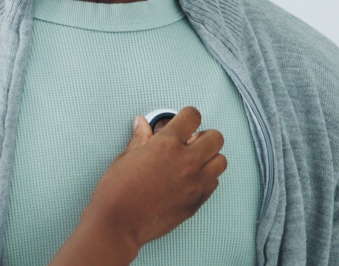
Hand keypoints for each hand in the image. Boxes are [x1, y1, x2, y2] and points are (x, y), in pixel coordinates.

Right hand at [52, 107, 226, 264]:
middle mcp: (187, 161)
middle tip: (190, 142)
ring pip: (221, 161)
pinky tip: (190, 180)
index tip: (184, 120)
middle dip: (204, 136)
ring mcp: (195, 183)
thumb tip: (143, 124)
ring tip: (193, 162)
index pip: (192, 116)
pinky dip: (206, 178)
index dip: (188, 116)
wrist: (119, 223)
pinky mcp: (197, 201)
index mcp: (167, 144)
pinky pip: (214, 183)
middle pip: (216, 138)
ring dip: (209, 158)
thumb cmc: (117, 192)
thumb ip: (141, 138)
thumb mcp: (125, 157)